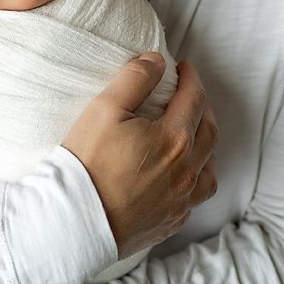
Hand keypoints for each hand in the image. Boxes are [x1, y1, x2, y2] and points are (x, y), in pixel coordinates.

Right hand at [62, 54, 217, 259]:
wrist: (74, 221)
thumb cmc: (87, 164)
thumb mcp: (104, 108)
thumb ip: (135, 78)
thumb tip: (157, 60)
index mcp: (175, 139)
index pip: (195, 98)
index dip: (191, 78)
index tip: (183, 68)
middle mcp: (186, 171)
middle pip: (209, 131)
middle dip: (203, 107)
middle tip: (190, 95)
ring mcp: (180, 200)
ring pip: (209, 169)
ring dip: (205, 146)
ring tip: (192, 135)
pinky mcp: (169, 222)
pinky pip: (194, 198)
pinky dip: (194, 179)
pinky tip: (180, 175)